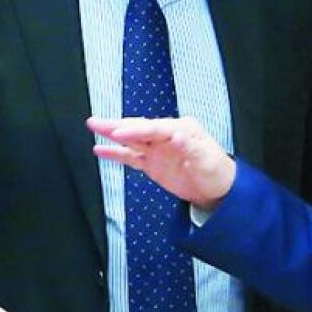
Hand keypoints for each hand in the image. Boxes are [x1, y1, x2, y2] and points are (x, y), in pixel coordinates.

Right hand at [87, 116, 234, 209]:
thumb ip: (189, 147)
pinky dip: (115, 153)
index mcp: (181, 129)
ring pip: (130, 139)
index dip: (135, 130)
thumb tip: (175, 136)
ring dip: (111, 133)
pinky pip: (130, 156)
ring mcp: (157, 149)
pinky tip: (100, 150)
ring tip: (93, 126)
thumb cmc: (216, 171)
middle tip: (97, 122)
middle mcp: (166, 135)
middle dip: (117, 125)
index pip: (153, 128)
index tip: (119, 133)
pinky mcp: (151, 162)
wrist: (218, 190)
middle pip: (138, 128)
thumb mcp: (207, 159)